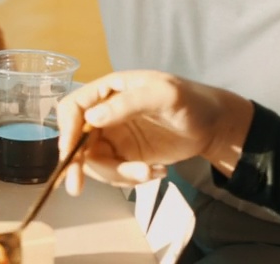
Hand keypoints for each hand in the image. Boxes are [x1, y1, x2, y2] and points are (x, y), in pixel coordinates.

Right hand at [56, 70, 253, 195]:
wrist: (214, 126)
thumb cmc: (191, 101)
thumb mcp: (164, 95)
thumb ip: (129, 103)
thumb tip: (92, 117)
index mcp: (109, 90)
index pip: (73, 107)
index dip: (66, 130)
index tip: (68, 154)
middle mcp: (106, 114)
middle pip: (77, 141)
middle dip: (80, 165)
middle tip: (76, 188)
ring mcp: (115, 137)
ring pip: (95, 163)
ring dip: (118, 175)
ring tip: (151, 173)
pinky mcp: (126, 156)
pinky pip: (114, 174)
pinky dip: (132, 180)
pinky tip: (158, 172)